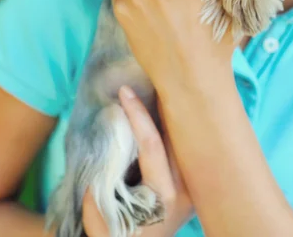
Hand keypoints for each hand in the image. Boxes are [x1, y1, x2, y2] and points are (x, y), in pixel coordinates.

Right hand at [81, 87, 192, 236]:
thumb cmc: (119, 236)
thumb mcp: (102, 222)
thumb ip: (97, 193)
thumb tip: (99, 153)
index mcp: (165, 195)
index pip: (152, 144)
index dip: (137, 114)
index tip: (123, 91)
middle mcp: (187, 187)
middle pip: (179, 133)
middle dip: (167, 102)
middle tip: (152, 72)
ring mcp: (194, 183)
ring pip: (186, 135)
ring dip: (173, 110)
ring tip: (159, 81)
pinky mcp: (194, 180)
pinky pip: (184, 143)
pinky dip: (174, 123)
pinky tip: (164, 103)